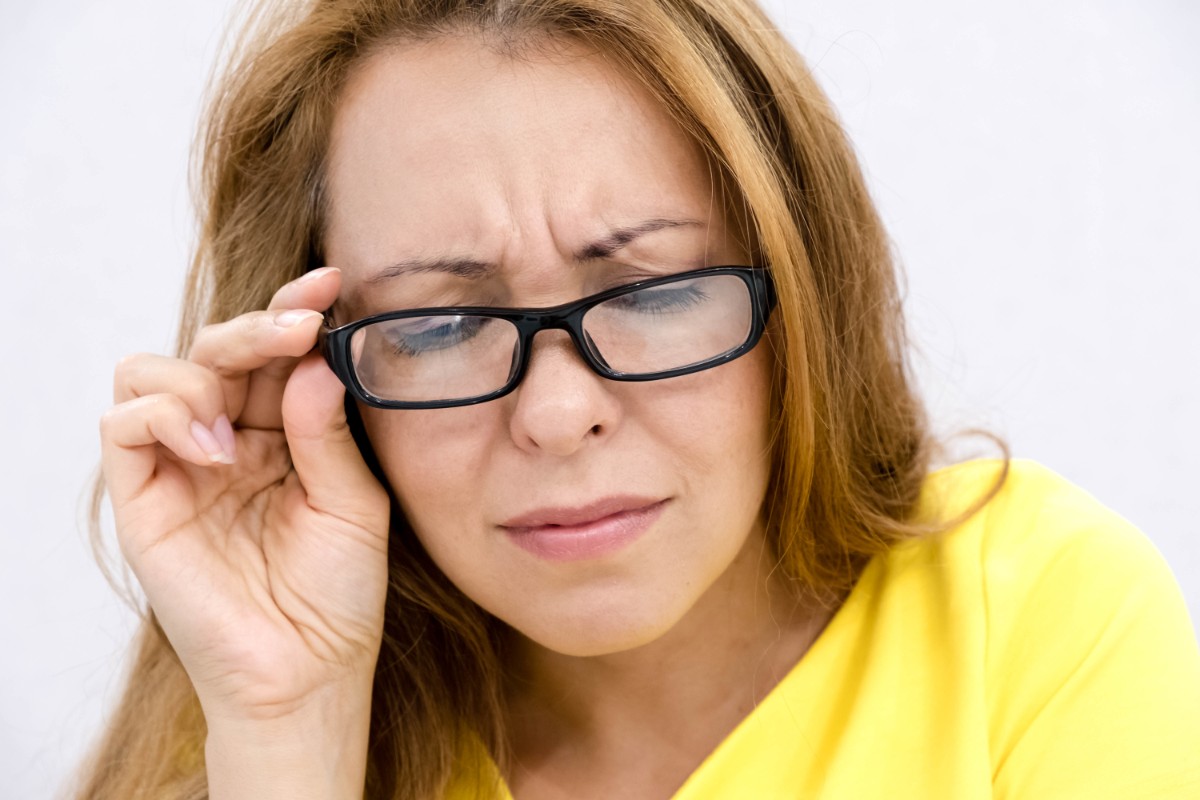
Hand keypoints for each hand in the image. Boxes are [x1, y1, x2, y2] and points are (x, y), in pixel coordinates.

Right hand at [100, 267, 389, 724]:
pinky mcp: (142, 499)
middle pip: (216, 350)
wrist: (307, 671)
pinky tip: (215, 450)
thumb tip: (311, 360)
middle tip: (297, 327)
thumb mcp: (353, 503)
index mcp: (282, 435)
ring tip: (243, 420)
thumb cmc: (338, 595)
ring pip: (153, 371)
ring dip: (201, 371)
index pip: (274, 356)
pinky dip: (165, 416)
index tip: (331, 281)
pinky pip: (123, 425)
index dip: (294, 311)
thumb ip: (327, 431)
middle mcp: (228, 440)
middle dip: (256, 326)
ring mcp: (180, 467)